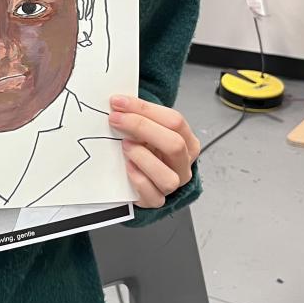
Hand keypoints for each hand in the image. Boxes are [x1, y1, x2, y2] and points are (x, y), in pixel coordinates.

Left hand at [109, 95, 199, 209]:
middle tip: (116, 119)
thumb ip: (140, 117)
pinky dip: (138, 179)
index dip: (145, 109)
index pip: (174, 121)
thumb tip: (119, 102)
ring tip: (125, 146)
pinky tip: (127, 167)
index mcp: (188, 142)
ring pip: (168, 176)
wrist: (140, 178)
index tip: (119, 102)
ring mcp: (173, 184)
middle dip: (141, 127)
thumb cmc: (145, 149)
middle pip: (174, 144)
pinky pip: (153, 195)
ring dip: (143, 157)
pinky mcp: (156, 200)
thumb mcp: (147, 130)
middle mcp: (183, 164)